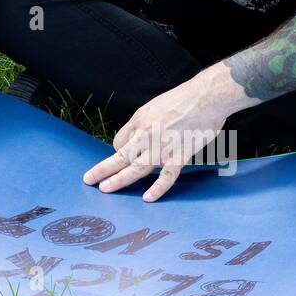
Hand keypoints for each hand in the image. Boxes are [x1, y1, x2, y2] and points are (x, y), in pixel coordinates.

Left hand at [82, 78, 230, 201]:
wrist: (206, 96)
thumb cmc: (183, 99)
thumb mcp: (154, 106)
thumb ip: (145, 123)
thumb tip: (139, 138)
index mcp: (139, 121)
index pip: (119, 142)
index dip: (118, 151)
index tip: (121, 158)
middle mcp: (146, 135)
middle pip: (120, 156)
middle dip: (102, 169)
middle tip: (89, 180)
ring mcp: (162, 147)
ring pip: (136, 168)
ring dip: (118, 180)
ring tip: (105, 189)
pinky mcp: (179, 155)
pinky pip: (166, 176)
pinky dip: (157, 188)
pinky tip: (147, 198)